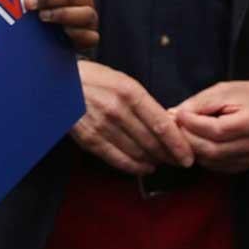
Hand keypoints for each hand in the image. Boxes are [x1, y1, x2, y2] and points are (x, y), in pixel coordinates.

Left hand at [26, 0, 97, 54]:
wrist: (50, 37)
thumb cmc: (40, 9)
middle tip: (29, 3)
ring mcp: (89, 17)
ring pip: (86, 13)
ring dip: (62, 14)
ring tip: (42, 17)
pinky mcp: (90, 37)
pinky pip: (90, 36)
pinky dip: (77, 33)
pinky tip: (63, 32)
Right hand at [70, 60, 194, 174]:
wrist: (60, 83)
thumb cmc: (96, 80)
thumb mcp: (123, 81)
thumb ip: (144, 103)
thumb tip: (168, 124)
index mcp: (130, 92)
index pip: (161, 125)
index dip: (178, 144)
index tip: (188, 156)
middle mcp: (117, 110)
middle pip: (152, 142)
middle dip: (169, 156)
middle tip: (178, 161)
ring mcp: (102, 126)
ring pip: (137, 153)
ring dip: (153, 161)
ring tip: (162, 162)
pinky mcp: (89, 139)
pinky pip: (117, 160)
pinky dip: (134, 167)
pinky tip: (144, 168)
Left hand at [173, 80, 248, 173]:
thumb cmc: (243, 95)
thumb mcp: (221, 91)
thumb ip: (198, 104)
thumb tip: (175, 116)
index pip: (217, 130)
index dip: (194, 124)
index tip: (180, 114)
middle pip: (213, 149)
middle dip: (189, 138)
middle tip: (176, 125)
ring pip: (211, 160)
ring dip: (192, 148)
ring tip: (183, 132)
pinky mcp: (241, 165)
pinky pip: (214, 166)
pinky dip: (200, 155)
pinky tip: (195, 141)